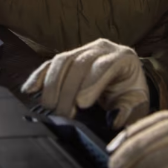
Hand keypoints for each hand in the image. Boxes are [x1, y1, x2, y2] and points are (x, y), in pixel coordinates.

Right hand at [21, 38, 148, 129]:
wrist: (127, 81)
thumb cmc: (132, 92)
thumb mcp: (138, 103)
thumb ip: (128, 111)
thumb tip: (113, 119)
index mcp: (123, 57)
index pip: (105, 66)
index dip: (91, 83)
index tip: (81, 103)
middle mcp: (101, 48)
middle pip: (79, 64)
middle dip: (68, 89)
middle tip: (64, 113)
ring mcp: (83, 50)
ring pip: (62, 61)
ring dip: (52, 84)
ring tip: (50, 106)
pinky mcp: (69, 57)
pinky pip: (50, 64)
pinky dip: (39, 76)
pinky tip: (30, 89)